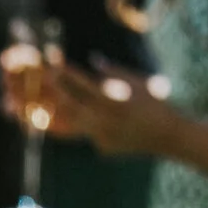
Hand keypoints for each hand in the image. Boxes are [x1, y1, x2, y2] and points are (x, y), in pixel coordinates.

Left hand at [37, 59, 174, 156]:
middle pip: (70, 105)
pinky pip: (88, 134)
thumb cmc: (153, 103)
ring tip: (41, 108)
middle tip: (42, 84)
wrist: (166, 135)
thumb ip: (112, 72)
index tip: (52, 64)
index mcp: (112, 99)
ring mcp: (102, 135)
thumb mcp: (136, 82)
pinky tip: (91, 122)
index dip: (66, 72)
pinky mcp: (103, 147)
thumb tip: (93, 59)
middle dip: (54, 93)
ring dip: (58, 115)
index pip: (82, 83)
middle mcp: (104, 118)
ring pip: (72, 124)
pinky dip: (85, 127)